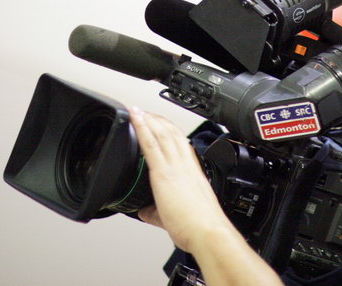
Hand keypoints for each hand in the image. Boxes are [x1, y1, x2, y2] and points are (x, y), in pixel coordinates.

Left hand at [129, 107, 283, 285]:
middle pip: (172, 134)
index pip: (181, 145)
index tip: (162, 124)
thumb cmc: (199, 225)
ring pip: (162, 134)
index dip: (170, 131)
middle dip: (159, 120)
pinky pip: (151, 145)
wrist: (206, 230)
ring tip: (138, 110)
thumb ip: (156, 212)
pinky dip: (142, 129)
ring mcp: (175, 167)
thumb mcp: (175, 216)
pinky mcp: (163, 173)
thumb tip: (145, 211)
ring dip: (149, 119)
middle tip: (146, 111)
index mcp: (192, 172)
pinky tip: (135, 119)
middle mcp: (185, 166)